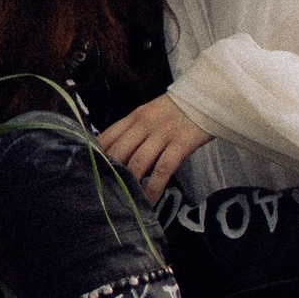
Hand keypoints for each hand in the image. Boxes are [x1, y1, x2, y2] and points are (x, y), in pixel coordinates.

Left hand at [96, 94, 210, 199]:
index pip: (107, 137)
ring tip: (124, 202)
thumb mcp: (151, 113)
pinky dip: (153, 189)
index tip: (90, 174)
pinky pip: (162, 170)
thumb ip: (134, 131)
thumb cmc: (178, 110)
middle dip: (110, 175)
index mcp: (135, 116)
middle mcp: (145, 124)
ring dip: (129, 184)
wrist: (209, 96)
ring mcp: (163, 134)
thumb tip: (115, 156)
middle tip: (104, 194)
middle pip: (119, 152)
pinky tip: (148, 202)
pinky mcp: (181, 144)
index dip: (96, 157)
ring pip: (137, 162)